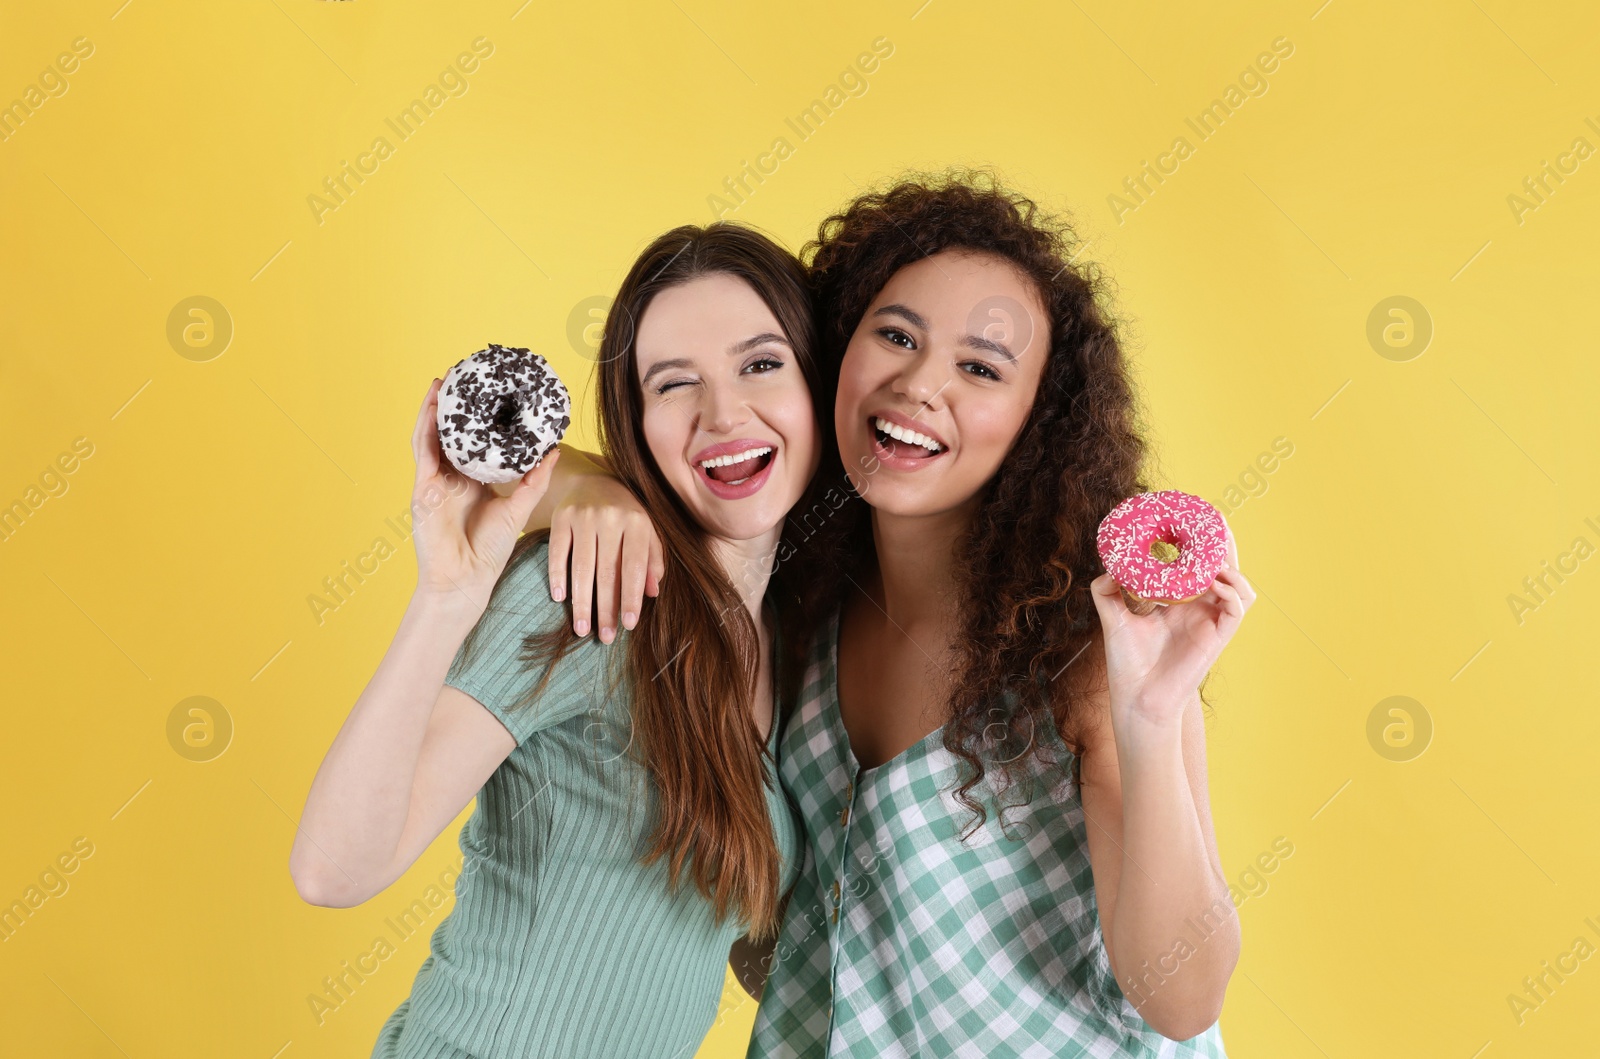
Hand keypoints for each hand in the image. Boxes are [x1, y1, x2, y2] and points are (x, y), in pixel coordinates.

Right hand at [409, 378, 561, 612]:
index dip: (478, 418)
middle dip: (453, 406)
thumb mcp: (517, 508)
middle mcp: (450, 478)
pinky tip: (432, 407)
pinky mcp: (423, 489)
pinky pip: (423, 452)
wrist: (466, 580)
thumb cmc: (488, 550)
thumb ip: (534, 481)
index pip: (474, 442)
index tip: (490, 392)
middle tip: (463, 374)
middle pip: (449, 434)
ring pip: (430, 437)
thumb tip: (554, 453)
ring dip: (434, 409)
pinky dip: (426, 428)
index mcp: (472, 481)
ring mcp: (434, 482)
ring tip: (443, 382)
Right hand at [547, 473, 663, 642]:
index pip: (635, 567)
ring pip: (582, 566)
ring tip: (581, 629)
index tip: (628, 625)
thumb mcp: (647, 530)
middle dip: (606, 608)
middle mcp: (611, 518)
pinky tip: (559, 598)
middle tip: (605, 636)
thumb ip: (653, 559)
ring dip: (581, 601)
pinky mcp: (561, 516)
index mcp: (637, 522)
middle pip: (608, 571)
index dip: (631, 598)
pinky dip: (557, 575)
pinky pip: (558, 551)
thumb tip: (653, 593)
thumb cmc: (626, 513)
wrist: (593, 479)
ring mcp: (583, 516)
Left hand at [1088, 517, 1254, 728]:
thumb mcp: (1113, 618)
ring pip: (1240, 586)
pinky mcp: (1218, 638)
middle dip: (1223, 544)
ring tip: (1212, 558)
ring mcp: (1211, 622)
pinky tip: (1212, 583)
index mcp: (1179, 600)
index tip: (1196, 517)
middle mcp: (1199, 608)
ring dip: (1231, 567)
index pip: (1199, 565)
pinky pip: (1237, 608)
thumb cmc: (1128, 661)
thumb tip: (1108, 569)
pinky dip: (1231, 591)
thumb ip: (1107, 591)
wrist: (1136, 696)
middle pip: (1225, 569)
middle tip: (1213, 521)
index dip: (1202, 542)